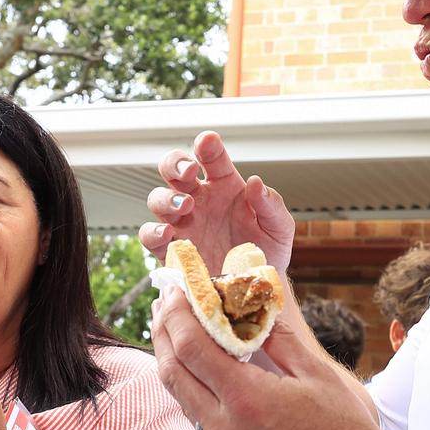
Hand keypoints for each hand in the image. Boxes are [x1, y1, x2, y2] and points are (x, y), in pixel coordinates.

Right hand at [139, 131, 295, 274]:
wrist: (255, 288)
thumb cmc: (267, 251)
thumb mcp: (279, 227)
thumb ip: (271, 205)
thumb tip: (256, 183)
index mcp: (224, 185)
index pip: (212, 157)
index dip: (207, 146)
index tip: (207, 141)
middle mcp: (199, 199)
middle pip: (173, 169)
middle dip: (175, 163)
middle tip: (190, 171)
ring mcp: (183, 223)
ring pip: (157, 198)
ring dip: (166, 198)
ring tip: (186, 206)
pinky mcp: (172, 249)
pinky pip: (151, 235)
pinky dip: (153, 231)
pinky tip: (168, 232)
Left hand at [152, 286, 393, 429]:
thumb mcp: (316, 374)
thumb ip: (280, 337)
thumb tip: (258, 302)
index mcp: (247, 400)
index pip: (192, 348)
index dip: (178, 314)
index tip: (177, 287)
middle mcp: (225, 427)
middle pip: (172, 371)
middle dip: (163, 331)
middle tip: (165, 300)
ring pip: (179, 394)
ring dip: (171, 356)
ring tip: (172, 325)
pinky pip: (196, 413)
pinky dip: (189, 381)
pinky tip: (199, 363)